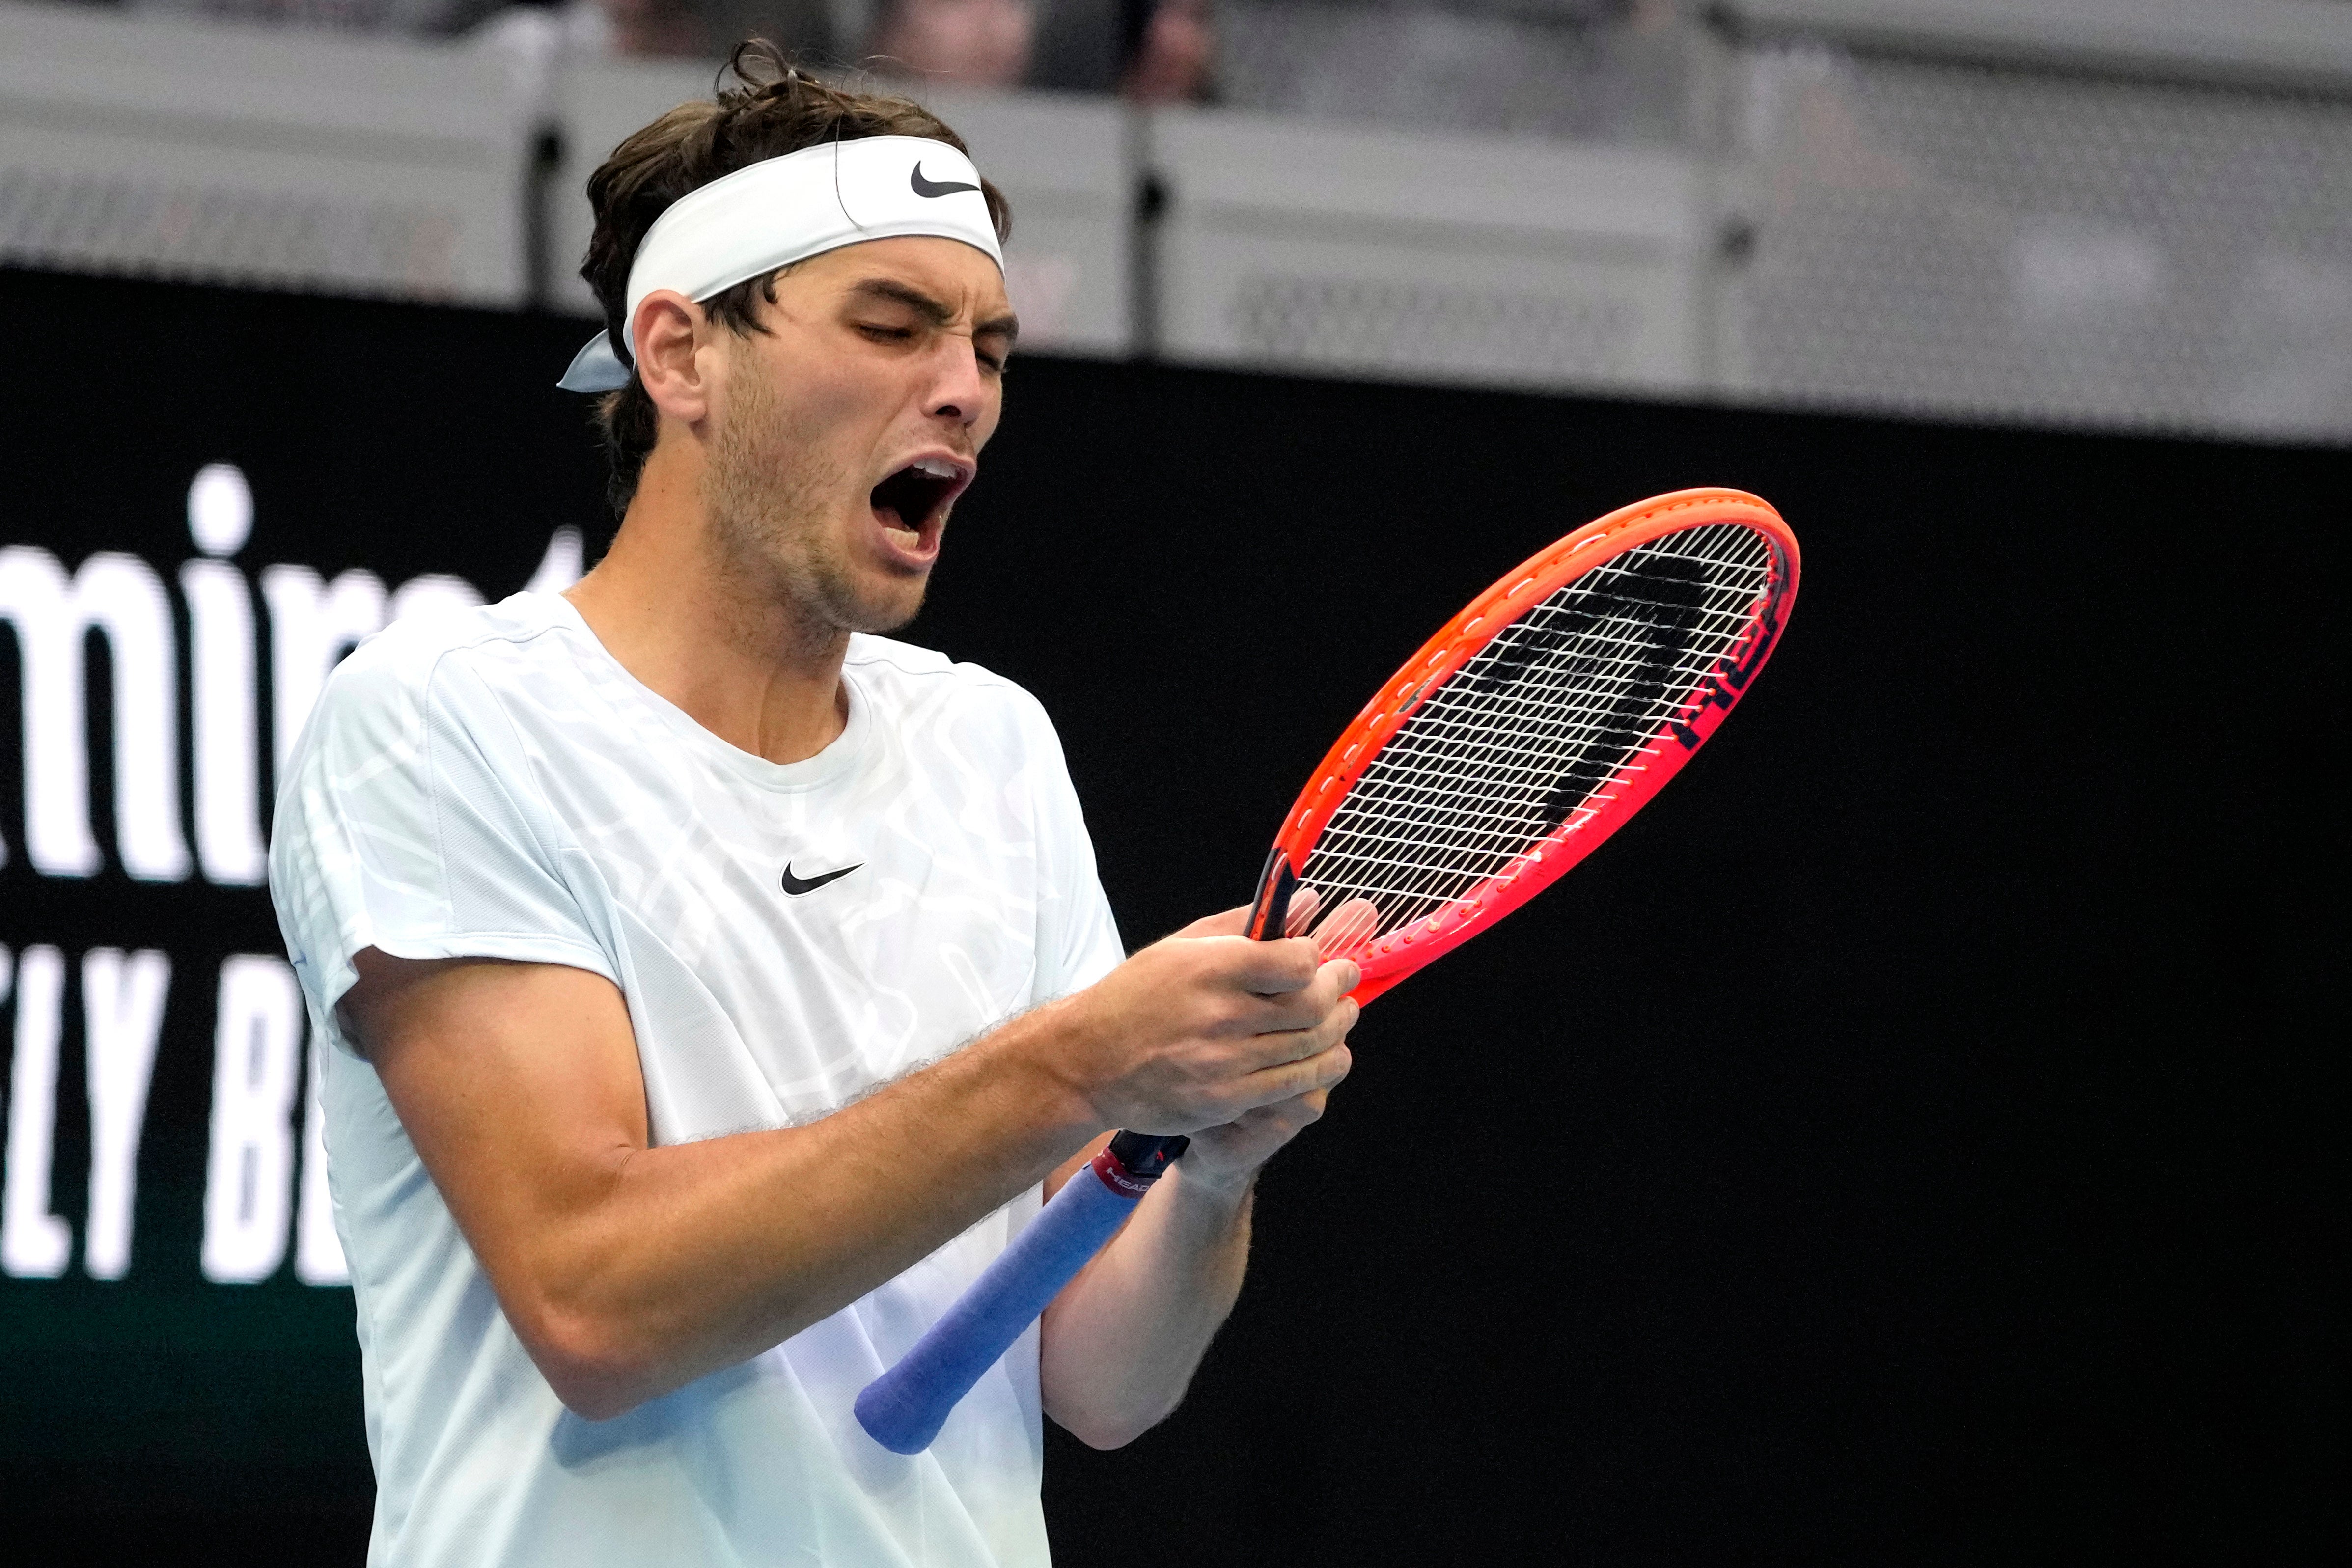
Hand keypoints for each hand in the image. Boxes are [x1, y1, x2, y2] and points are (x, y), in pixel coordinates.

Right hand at [1057, 904, 1356, 1137]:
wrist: (1087, 1064)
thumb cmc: (1134, 997)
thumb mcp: (1179, 946)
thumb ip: (1245, 923)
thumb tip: (1307, 899)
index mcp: (1209, 967)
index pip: (1297, 962)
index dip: (1318, 958)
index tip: (1319, 956)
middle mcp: (1219, 1015)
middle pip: (1312, 1006)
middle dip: (1341, 991)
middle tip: (1347, 981)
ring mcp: (1224, 1063)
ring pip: (1311, 1049)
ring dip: (1338, 1031)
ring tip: (1343, 1017)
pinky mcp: (1225, 1100)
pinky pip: (1292, 1087)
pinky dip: (1318, 1070)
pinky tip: (1323, 1056)